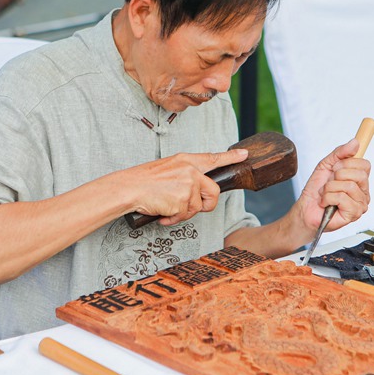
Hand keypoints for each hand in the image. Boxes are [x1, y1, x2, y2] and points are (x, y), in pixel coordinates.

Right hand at [124, 148, 248, 225]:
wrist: (128, 188)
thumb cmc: (143, 181)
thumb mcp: (167, 170)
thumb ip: (184, 176)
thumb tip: (194, 192)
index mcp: (185, 160)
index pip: (212, 158)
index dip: (230, 158)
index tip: (245, 155)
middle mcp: (190, 170)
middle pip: (213, 191)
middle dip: (206, 204)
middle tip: (193, 208)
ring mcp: (188, 184)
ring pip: (196, 208)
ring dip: (182, 213)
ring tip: (166, 208)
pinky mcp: (184, 199)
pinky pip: (185, 216)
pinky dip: (173, 219)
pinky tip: (163, 213)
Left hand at [297, 138, 370, 232]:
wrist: (305, 209)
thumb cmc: (316, 190)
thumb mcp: (326, 165)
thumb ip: (340, 153)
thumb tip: (355, 142)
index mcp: (360, 180)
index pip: (365, 164)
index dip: (347, 163)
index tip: (335, 168)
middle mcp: (363, 192)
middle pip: (360, 175)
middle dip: (338, 175)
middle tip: (328, 183)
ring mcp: (360, 204)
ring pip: (349, 186)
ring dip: (330, 188)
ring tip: (325, 194)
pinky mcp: (353, 214)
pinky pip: (342, 198)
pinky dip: (328, 198)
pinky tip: (326, 203)